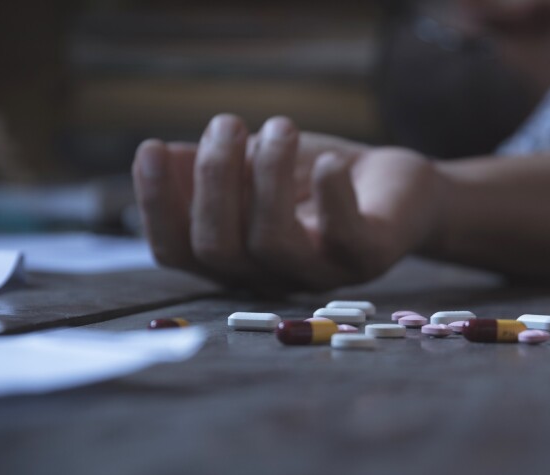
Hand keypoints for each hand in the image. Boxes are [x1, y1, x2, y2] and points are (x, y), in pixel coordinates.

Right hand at [132, 114, 442, 291]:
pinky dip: (331, 192)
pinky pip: (341, 234)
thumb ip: (211, 170)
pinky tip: (330, 162)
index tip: (150, 148)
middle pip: (217, 249)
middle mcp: (271, 275)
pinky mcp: (366, 257)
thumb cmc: (319, 179)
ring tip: (279, 126)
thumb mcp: (258, 168)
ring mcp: (319, 272)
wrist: (399, 190)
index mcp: (237, 258)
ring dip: (265, 174)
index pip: (178, 251)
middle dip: (211, 178)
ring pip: (270, 242)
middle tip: (227, 123)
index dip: (155, 205)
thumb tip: (161, 158)